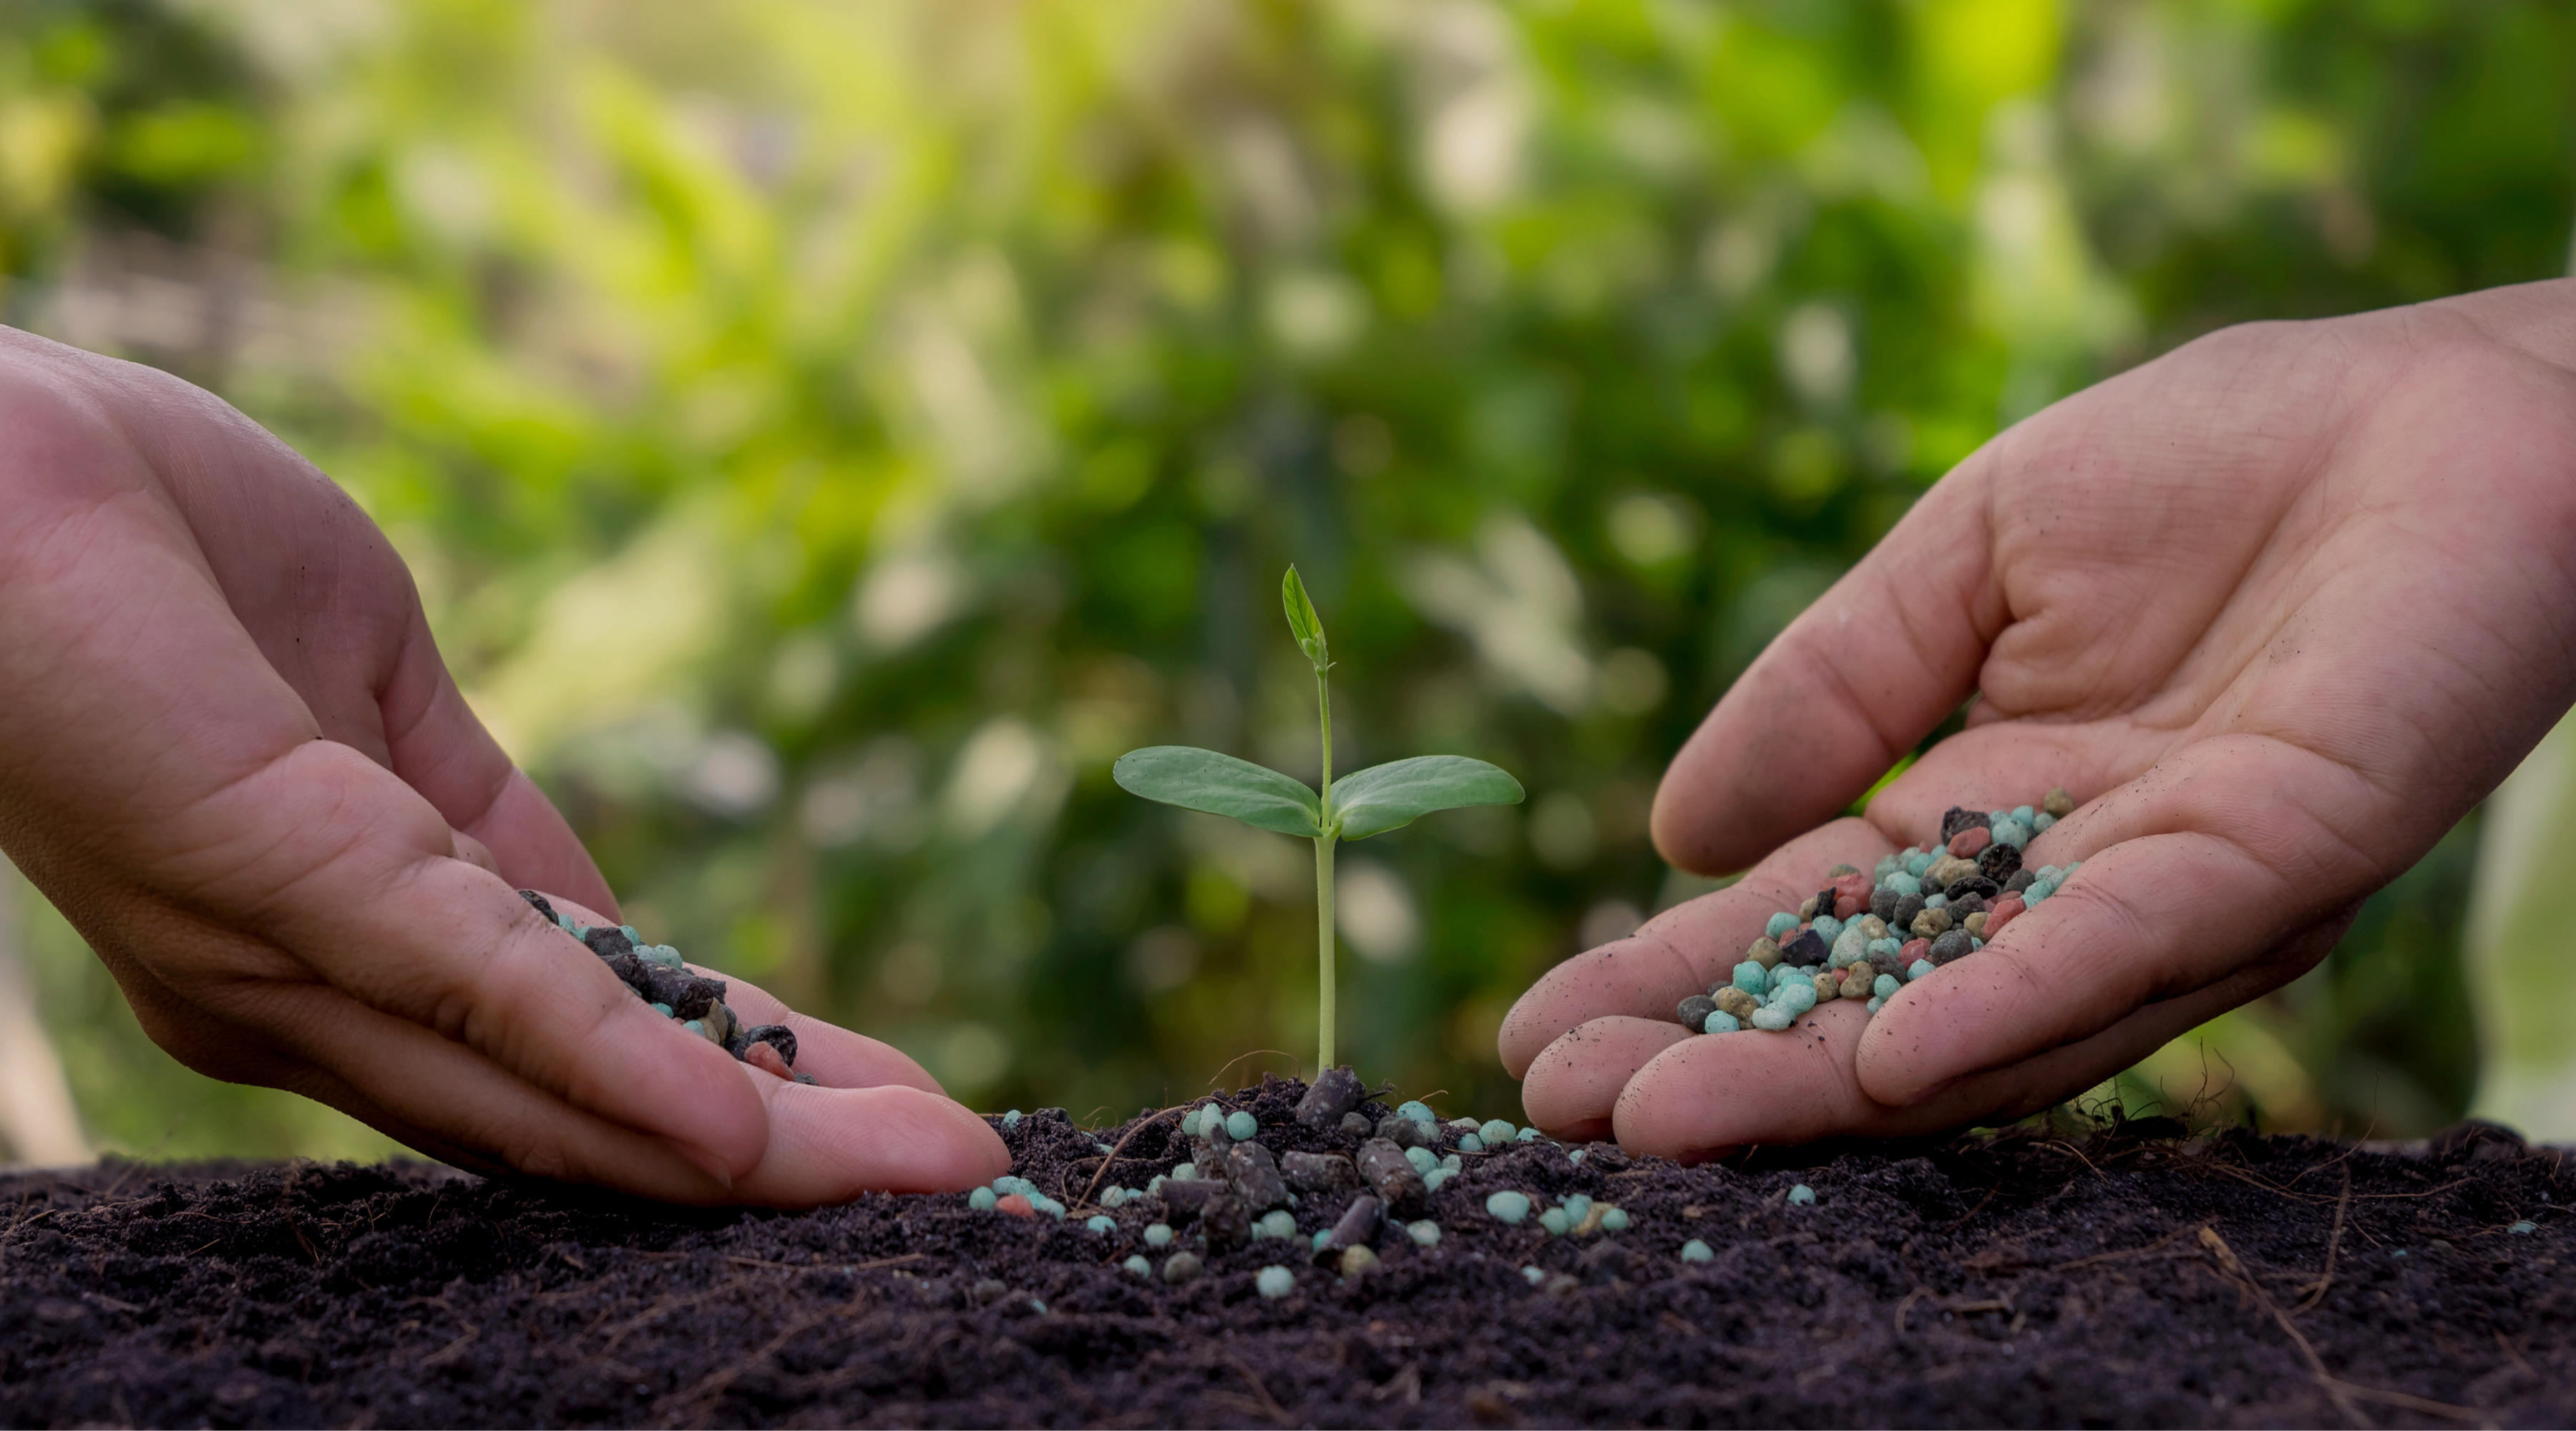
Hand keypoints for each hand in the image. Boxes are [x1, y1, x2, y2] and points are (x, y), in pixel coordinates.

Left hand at [0, 328, 1005, 1202]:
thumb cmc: (131, 535)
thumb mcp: (375, 685)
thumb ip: (482, 824)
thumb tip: (603, 923)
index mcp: (345, 934)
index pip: (580, 1036)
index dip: (740, 1082)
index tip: (886, 1116)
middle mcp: (316, 995)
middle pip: (588, 1109)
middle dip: (786, 1153)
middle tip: (963, 1180)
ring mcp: (297, 959)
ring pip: (562, 1090)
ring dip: (757, 1149)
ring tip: (925, 1169)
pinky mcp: (286, 890)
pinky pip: (489, 998)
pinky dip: (629, 1076)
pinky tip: (753, 1134)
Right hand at [1501, 280, 2575, 1155]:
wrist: (2449, 407)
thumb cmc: (2221, 461)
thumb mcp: (1971, 550)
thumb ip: (1836, 681)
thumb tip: (1676, 830)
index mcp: (1991, 804)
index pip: (1810, 916)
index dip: (1677, 974)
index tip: (1538, 1030)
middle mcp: (2071, 882)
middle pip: (1870, 1000)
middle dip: (1718, 1062)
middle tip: (1562, 1111)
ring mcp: (2171, 892)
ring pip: (1975, 1018)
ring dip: (1817, 1080)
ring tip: (1663, 1115)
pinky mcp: (2273, 863)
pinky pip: (2120, 954)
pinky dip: (2001, 1009)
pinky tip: (1879, 1061)